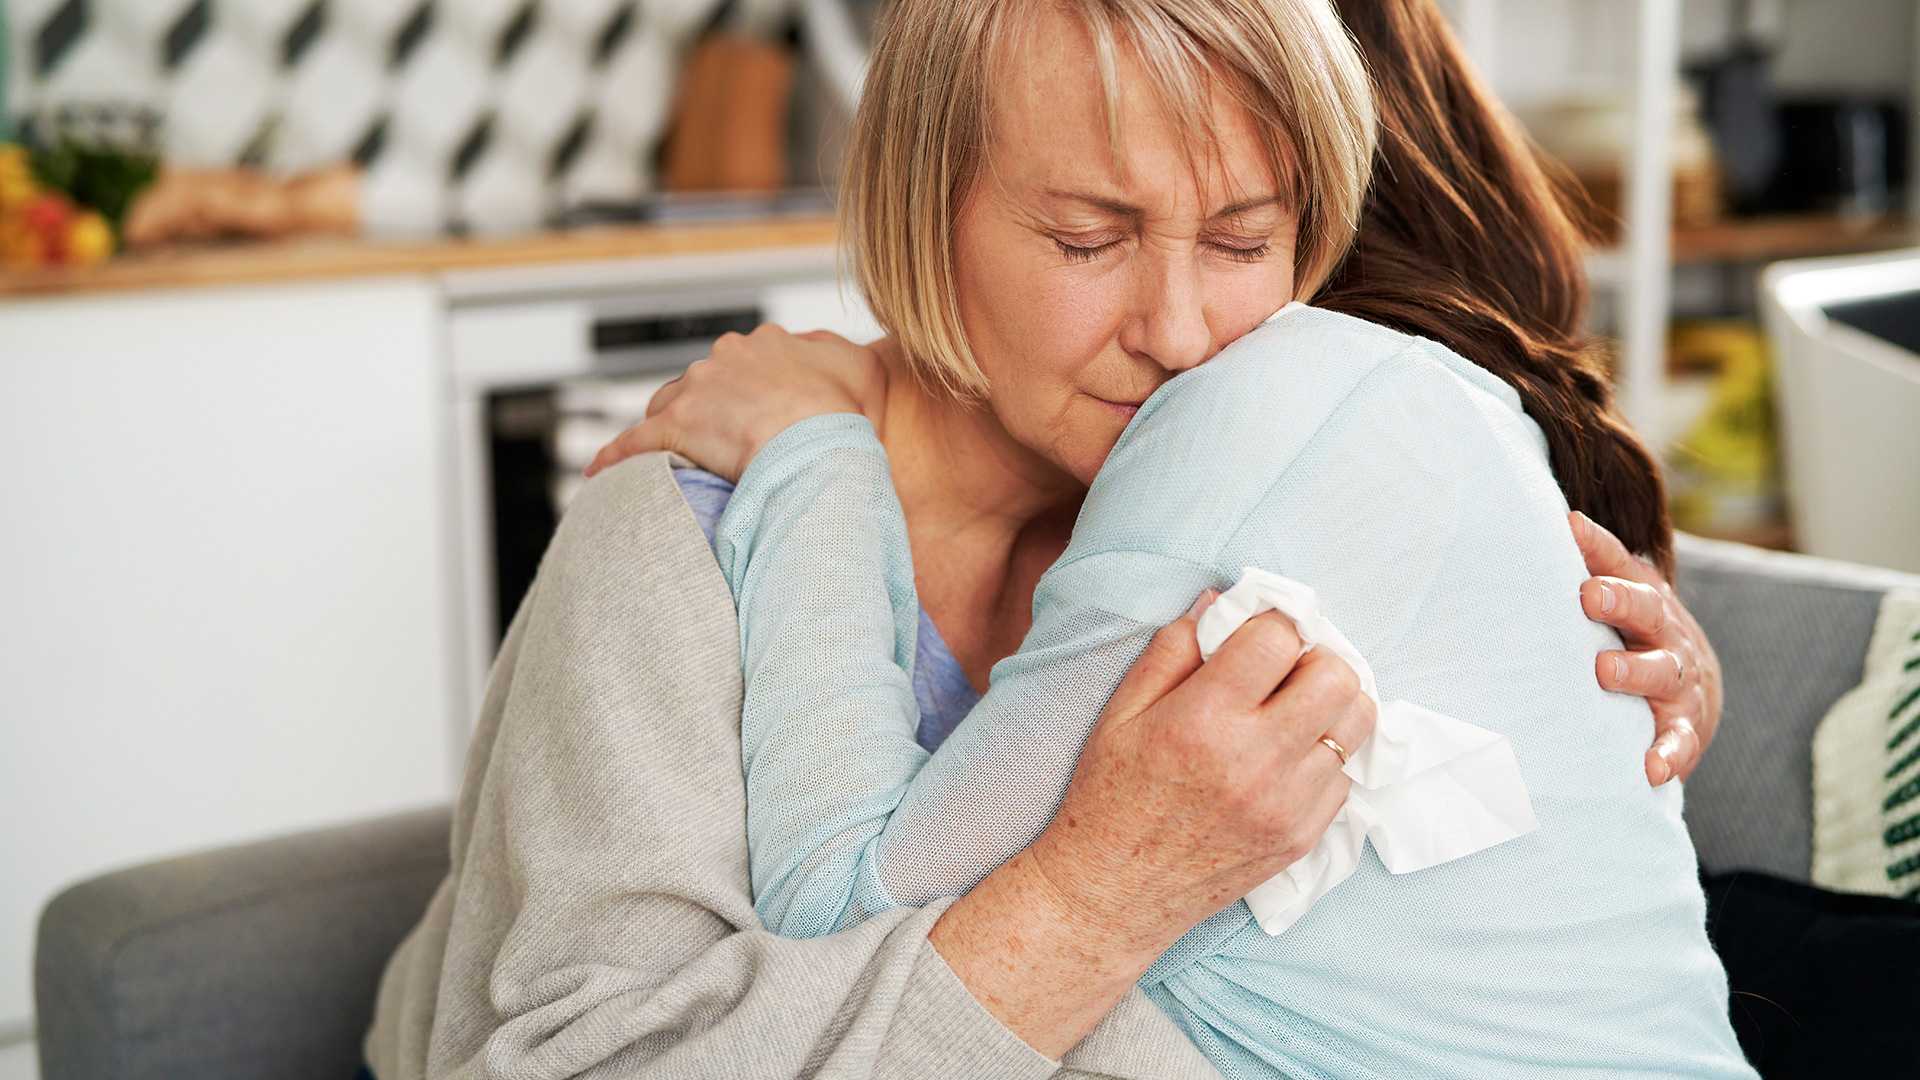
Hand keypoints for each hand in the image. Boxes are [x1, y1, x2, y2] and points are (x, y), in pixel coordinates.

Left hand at [582, 325, 887, 481]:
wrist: (814, 444)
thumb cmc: (842, 416)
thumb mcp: (863, 371)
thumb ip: (843, 356)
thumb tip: (832, 354)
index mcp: (768, 344)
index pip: (746, 361)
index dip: (752, 391)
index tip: (761, 416)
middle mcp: (726, 358)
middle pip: (705, 384)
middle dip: (711, 411)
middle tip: (729, 447)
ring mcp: (697, 390)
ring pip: (670, 407)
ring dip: (673, 430)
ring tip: (680, 463)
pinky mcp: (674, 426)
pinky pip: (634, 441)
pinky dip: (616, 455)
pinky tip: (601, 472)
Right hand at [1022, 593, 1375, 957]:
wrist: (1114, 893)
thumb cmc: (1110, 795)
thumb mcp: (1122, 712)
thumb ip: (1174, 650)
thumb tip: (1220, 602)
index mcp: (1204, 718)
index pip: (1278, 638)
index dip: (1272, 622)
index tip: (1260, 631)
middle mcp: (1255, 760)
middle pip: (1337, 676)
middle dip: (1314, 658)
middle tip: (1285, 669)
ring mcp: (1287, 803)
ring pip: (1356, 724)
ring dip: (1329, 705)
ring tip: (1294, 710)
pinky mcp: (1302, 836)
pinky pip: (1345, 775)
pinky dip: (1324, 756)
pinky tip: (1285, 759)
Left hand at [1570, 512, 1722, 786]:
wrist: (1693, 682)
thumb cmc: (1626, 630)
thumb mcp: (1608, 595)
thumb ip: (1571, 569)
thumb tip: (1503, 529)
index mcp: (1639, 594)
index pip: (1617, 561)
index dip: (1594, 543)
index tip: (1569, 525)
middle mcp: (1662, 631)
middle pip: (1645, 609)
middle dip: (1618, 601)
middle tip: (1589, 595)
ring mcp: (1675, 678)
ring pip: (1661, 670)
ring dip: (1634, 670)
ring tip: (1606, 672)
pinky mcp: (1684, 724)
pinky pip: (1679, 740)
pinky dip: (1668, 753)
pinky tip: (1650, 768)